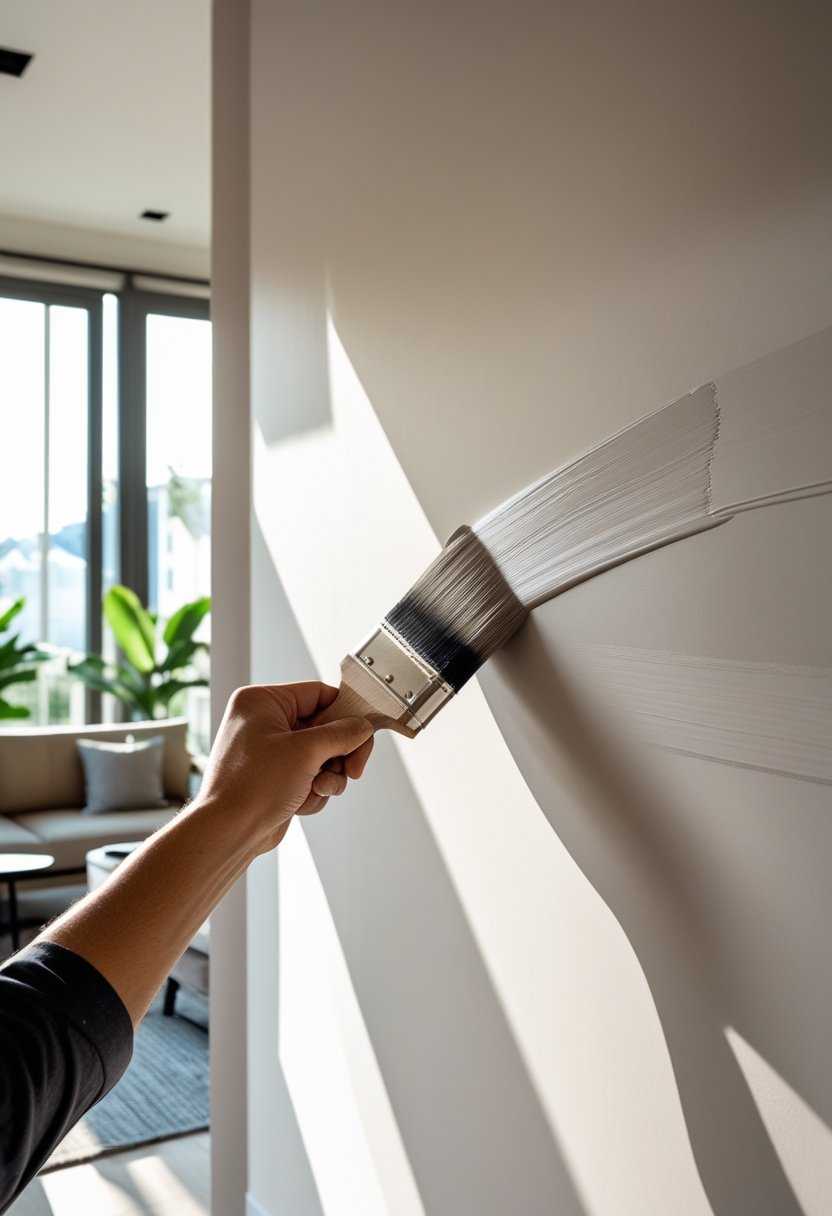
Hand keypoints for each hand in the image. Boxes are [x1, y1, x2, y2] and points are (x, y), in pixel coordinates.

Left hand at [195, 683, 374, 853]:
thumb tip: (362, 727)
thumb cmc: (250, 787)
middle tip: (352, 768)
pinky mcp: (275, 775)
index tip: (363, 732)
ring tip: (317, 788)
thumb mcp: (306, 751)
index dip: (345, 713)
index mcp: (262, 702)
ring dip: (328, 776)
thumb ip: (341, 734)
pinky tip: (301, 801)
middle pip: (324, 727)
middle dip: (338, 754)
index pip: (319, 694)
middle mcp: (264, 722)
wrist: (229, 832)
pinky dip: (313, 790)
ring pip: (321, 754)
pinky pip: (310, 774)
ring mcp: (269, 750)